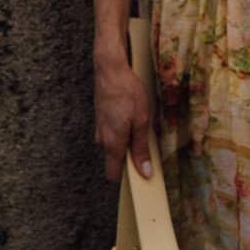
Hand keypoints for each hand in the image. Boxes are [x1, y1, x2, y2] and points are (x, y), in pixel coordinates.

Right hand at [95, 58, 154, 181]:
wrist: (110, 70)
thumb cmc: (127, 93)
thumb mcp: (142, 122)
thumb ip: (141, 149)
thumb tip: (144, 172)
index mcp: (113, 144)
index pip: (113, 174)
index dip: (127, 179)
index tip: (142, 177)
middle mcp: (102, 140)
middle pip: (115, 161)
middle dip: (130, 160)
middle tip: (148, 151)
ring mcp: (100, 129)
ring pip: (114, 146)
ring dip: (127, 144)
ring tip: (142, 130)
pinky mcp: (101, 120)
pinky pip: (112, 135)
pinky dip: (123, 133)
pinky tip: (133, 120)